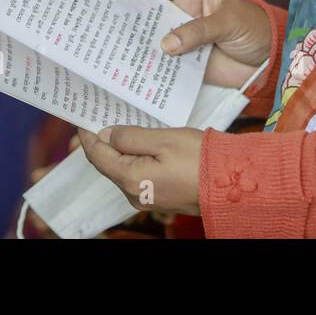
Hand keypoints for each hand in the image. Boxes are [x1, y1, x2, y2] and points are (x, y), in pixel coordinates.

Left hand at [78, 126, 203, 215]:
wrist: (233, 183)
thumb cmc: (201, 159)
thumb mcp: (163, 139)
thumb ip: (131, 137)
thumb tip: (107, 134)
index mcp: (131, 179)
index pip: (98, 156)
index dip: (88, 136)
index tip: (82, 118)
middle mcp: (134, 194)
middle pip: (109, 164)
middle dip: (104, 141)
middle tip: (101, 116)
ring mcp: (147, 198)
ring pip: (124, 169)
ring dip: (121, 149)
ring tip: (123, 125)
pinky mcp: (160, 197)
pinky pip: (139, 175)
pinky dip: (135, 158)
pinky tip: (142, 143)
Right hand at [109, 0, 270, 88]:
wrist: (268, 61)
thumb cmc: (252, 29)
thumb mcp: (229, 22)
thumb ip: (199, 31)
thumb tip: (166, 45)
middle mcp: (180, 12)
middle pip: (145, 10)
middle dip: (121, 12)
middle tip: (92, 14)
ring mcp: (178, 38)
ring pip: (148, 37)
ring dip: (128, 42)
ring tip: (100, 45)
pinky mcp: (181, 63)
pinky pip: (159, 64)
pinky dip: (144, 68)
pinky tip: (124, 72)